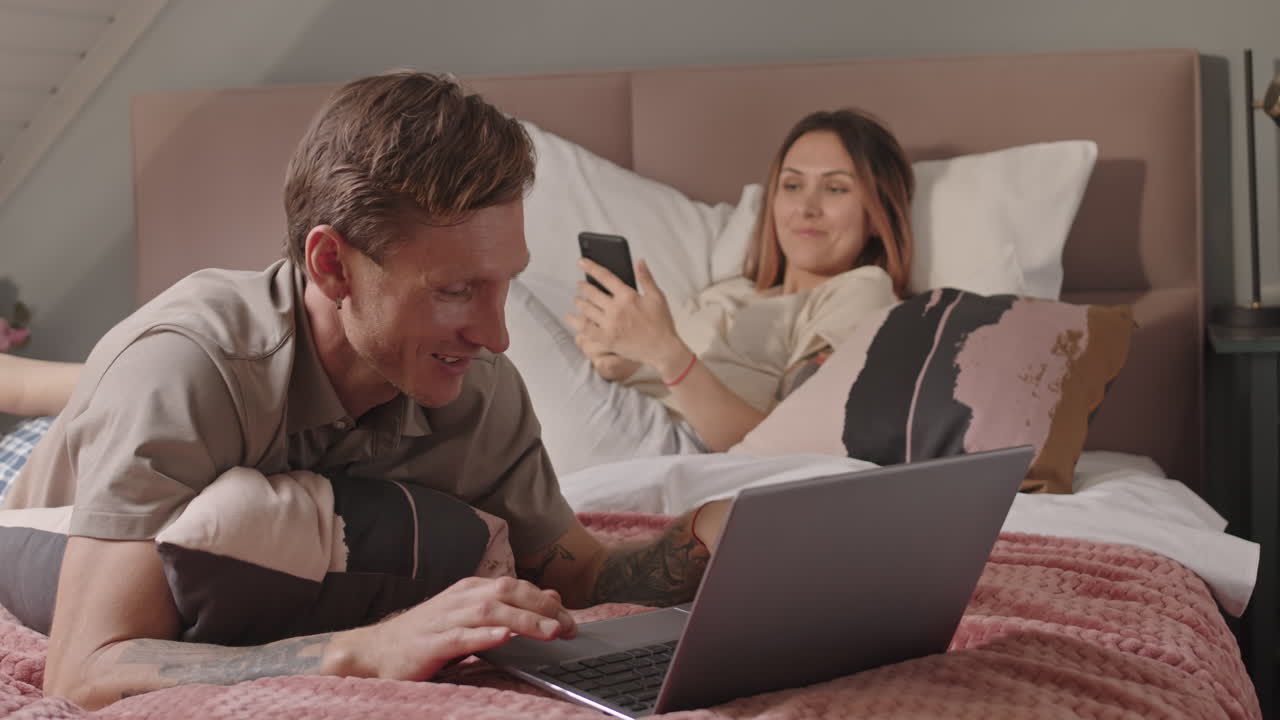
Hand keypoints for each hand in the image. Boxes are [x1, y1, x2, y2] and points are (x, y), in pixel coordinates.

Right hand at [332, 576, 575, 680]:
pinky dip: (484, 635)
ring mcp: (445, 619)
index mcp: (472, 589)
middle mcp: (461, 598)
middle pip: (509, 594)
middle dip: (542, 609)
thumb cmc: (429, 633)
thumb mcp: (473, 615)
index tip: (571, 619)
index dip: (547, 601)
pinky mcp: (430, 644)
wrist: (378, 649)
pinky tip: (503, 637)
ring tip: (549, 631)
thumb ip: (511, 605)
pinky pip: (461, 637)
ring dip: (523, 621)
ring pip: (490, 612)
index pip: (517, 587)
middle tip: (570, 627)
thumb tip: (552, 596)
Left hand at [566, 258, 689, 377]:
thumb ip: (646, 278)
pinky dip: (577, 323)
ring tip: (577, 300)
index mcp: (628, 296)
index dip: (591, 267)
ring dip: (579, 303)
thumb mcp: (657, 297)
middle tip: (579, 285)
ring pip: (587, 310)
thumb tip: (639, 261)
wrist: (662, 350)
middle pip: (591, 293)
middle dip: (582, 287)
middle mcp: (616, 309)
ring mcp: (610, 325)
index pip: (605, 277)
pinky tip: (572, 319)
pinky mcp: (607, 339)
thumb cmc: (662, 323)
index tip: (581, 262)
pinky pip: (586, 329)